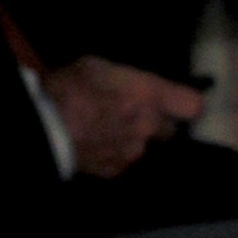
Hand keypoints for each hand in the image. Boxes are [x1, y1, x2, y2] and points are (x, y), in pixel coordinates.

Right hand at [41, 55, 204, 176]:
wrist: (44, 126)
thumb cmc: (69, 88)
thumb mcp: (98, 66)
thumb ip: (127, 80)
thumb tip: (134, 87)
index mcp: (149, 96)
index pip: (193, 106)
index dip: (186, 104)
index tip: (177, 102)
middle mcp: (149, 127)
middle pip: (170, 130)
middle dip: (157, 123)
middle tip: (133, 113)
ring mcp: (134, 152)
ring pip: (144, 146)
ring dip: (132, 139)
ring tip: (105, 129)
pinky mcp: (116, 171)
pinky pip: (122, 161)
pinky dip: (113, 154)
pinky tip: (95, 144)